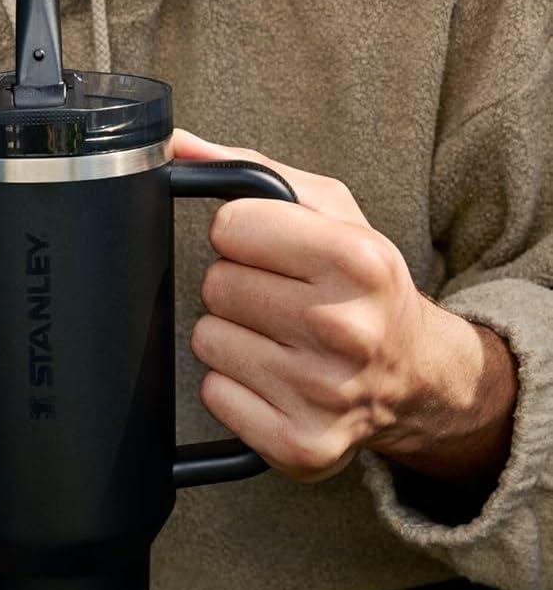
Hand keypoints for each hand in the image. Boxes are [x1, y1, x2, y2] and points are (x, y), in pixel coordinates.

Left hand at [173, 127, 456, 483]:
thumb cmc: (365, 287)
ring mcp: (321, 394)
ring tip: (279, 339)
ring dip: (232, 335)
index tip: (271, 249)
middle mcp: (345, 330)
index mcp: (358, 261)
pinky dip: (233, 386)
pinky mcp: (299, 444)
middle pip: (216, 284)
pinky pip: (214, 394)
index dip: (243, 233)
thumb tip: (175, 145)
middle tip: (280, 299)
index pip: (231, 225)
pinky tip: (274, 378)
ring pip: (207, 339)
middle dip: (238, 285)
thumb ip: (252, 170)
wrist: (416, 376)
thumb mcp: (332, 212)